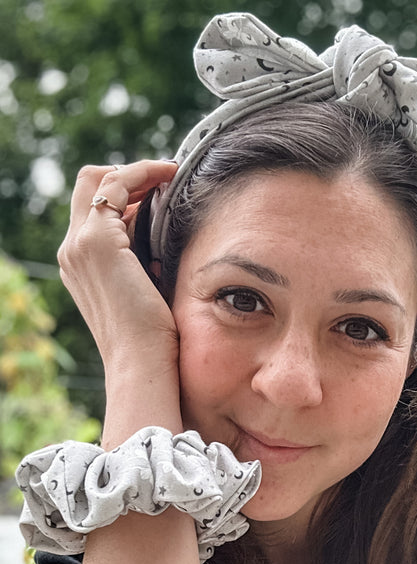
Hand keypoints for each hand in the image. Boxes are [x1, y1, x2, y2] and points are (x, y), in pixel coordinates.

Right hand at [58, 161, 179, 378]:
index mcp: (79, 265)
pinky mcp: (98, 241)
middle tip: (162, 178)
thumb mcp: (143, 293)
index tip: (159, 193)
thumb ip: (141, 262)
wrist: (141, 363)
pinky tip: (169, 175)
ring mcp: (80, 245)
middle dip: (125, 175)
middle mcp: (71, 251)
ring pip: (99, 180)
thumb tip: (159, 238)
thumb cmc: (151, 341)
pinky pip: (117, 185)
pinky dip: (144, 173)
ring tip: (170, 176)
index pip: (92, 210)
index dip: (125, 195)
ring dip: (138, 172)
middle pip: (87, 186)